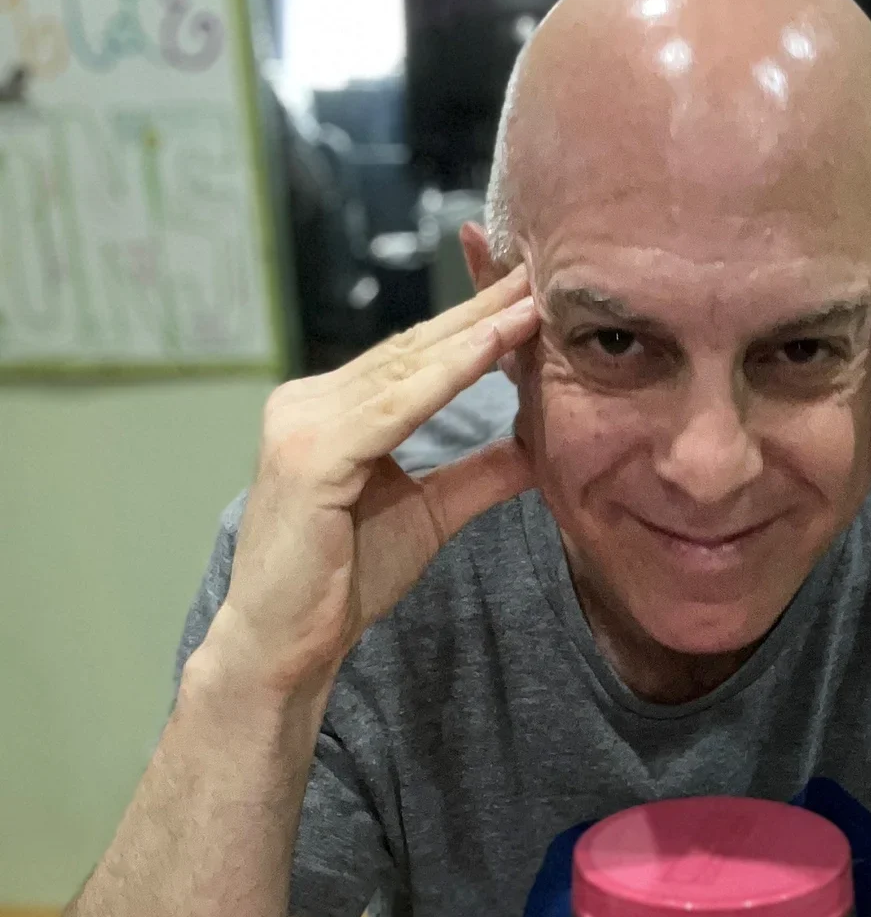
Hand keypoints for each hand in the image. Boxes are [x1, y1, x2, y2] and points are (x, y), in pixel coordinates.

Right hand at [215, 269, 538, 693]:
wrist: (286, 644)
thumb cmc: (342, 583)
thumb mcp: (428, 516)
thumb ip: (477, 477)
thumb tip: (537, 447)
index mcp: (327, 411)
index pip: (409, 360)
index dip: (470, 328)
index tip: (526, 296)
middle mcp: (306, 402)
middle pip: (409, 351)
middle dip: (478, 313)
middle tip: (536, 272)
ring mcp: (302, 422)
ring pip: (404, 370)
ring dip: (474, 335)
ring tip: (529, 302)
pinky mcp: (311, 455)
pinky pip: (394, 407)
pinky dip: (447, 376)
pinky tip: (492, 349)